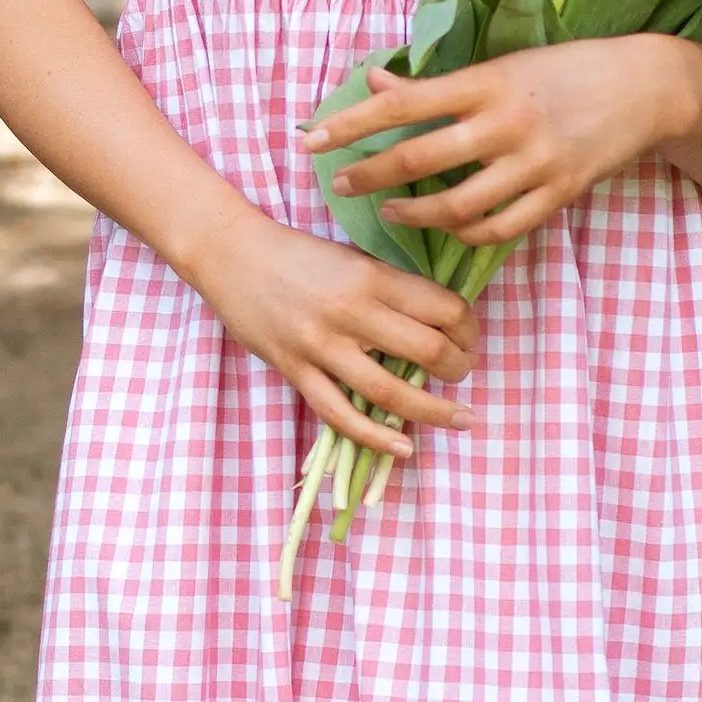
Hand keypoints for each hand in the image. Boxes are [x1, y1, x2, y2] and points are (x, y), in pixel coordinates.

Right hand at [191, 209, 480, 459]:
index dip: (469, 329)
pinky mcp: (295, 370)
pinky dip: (375, 436)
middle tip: (464, 374)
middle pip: (427, 350)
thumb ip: (392, 289)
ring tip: (457, 417)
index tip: (470, 339)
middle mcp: (351, 311)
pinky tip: (404, 447)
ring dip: (433, 410)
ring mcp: (321, 345)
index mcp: (372, 276)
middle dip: (459, 368)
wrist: (231, 254)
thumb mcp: (354, 257)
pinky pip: (340, 413)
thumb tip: (439, 325)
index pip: (443, 308)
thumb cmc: (299, 254)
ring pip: (389, 390)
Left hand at [305, 39, 701, 250]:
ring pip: (456, 206)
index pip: (403, 104)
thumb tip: (374, 82)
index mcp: (488, 82)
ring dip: (414, 214)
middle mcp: (507, 123)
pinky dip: (465, 233)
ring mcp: (535, 163)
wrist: (646, 86)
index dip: (352, 124)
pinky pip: (499, 227)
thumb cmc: (565, 69)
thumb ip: (438, 83)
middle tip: (340, 184)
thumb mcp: (502, 63)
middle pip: (419, 160)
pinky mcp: (559, 193)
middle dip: (369, 176)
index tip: (313, 140)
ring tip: (389, 210)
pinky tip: (446, 227)